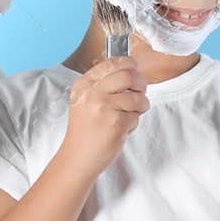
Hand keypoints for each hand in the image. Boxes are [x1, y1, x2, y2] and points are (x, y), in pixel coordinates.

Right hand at [61, 55, 147, 172]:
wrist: (78, 158)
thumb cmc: (87, 130)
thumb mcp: (87, 100)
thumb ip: (105, 85)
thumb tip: (133, 70)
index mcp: (84, 84)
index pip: (114, 62)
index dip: (131, 66)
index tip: (135, 74)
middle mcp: (92, 93)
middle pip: (129, 74)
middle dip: (141, 83)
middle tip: (139, 93)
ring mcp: (103, 108)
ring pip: (138, 97)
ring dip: (140, 107)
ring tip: (128, 116)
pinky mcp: (116, 123)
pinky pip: (137, 116)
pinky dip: (134, 123)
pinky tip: (121, 129)